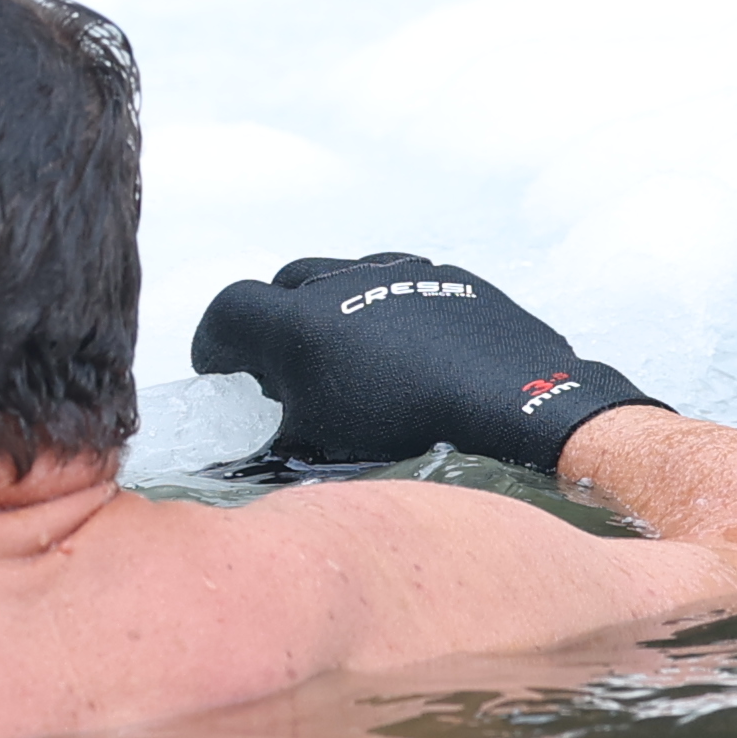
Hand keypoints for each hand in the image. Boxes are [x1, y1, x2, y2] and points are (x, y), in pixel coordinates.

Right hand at [188, 252, 662, 475]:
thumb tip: (232, 465)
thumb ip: (271, 446)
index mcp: (297, 326)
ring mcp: (396, 272)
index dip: (218, 343)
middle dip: (274, 321)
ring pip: (340, 277)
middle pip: (283, 286)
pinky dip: (383, 307)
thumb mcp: (325, 454)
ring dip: (330, 308)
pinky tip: (406, 351)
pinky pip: (396, 281)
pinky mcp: (444, 275)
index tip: (224, 371)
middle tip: (287, 369)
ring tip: (350, 359)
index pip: (230, 312)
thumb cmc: (415, 439)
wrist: (517, 410)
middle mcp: (339, 285)